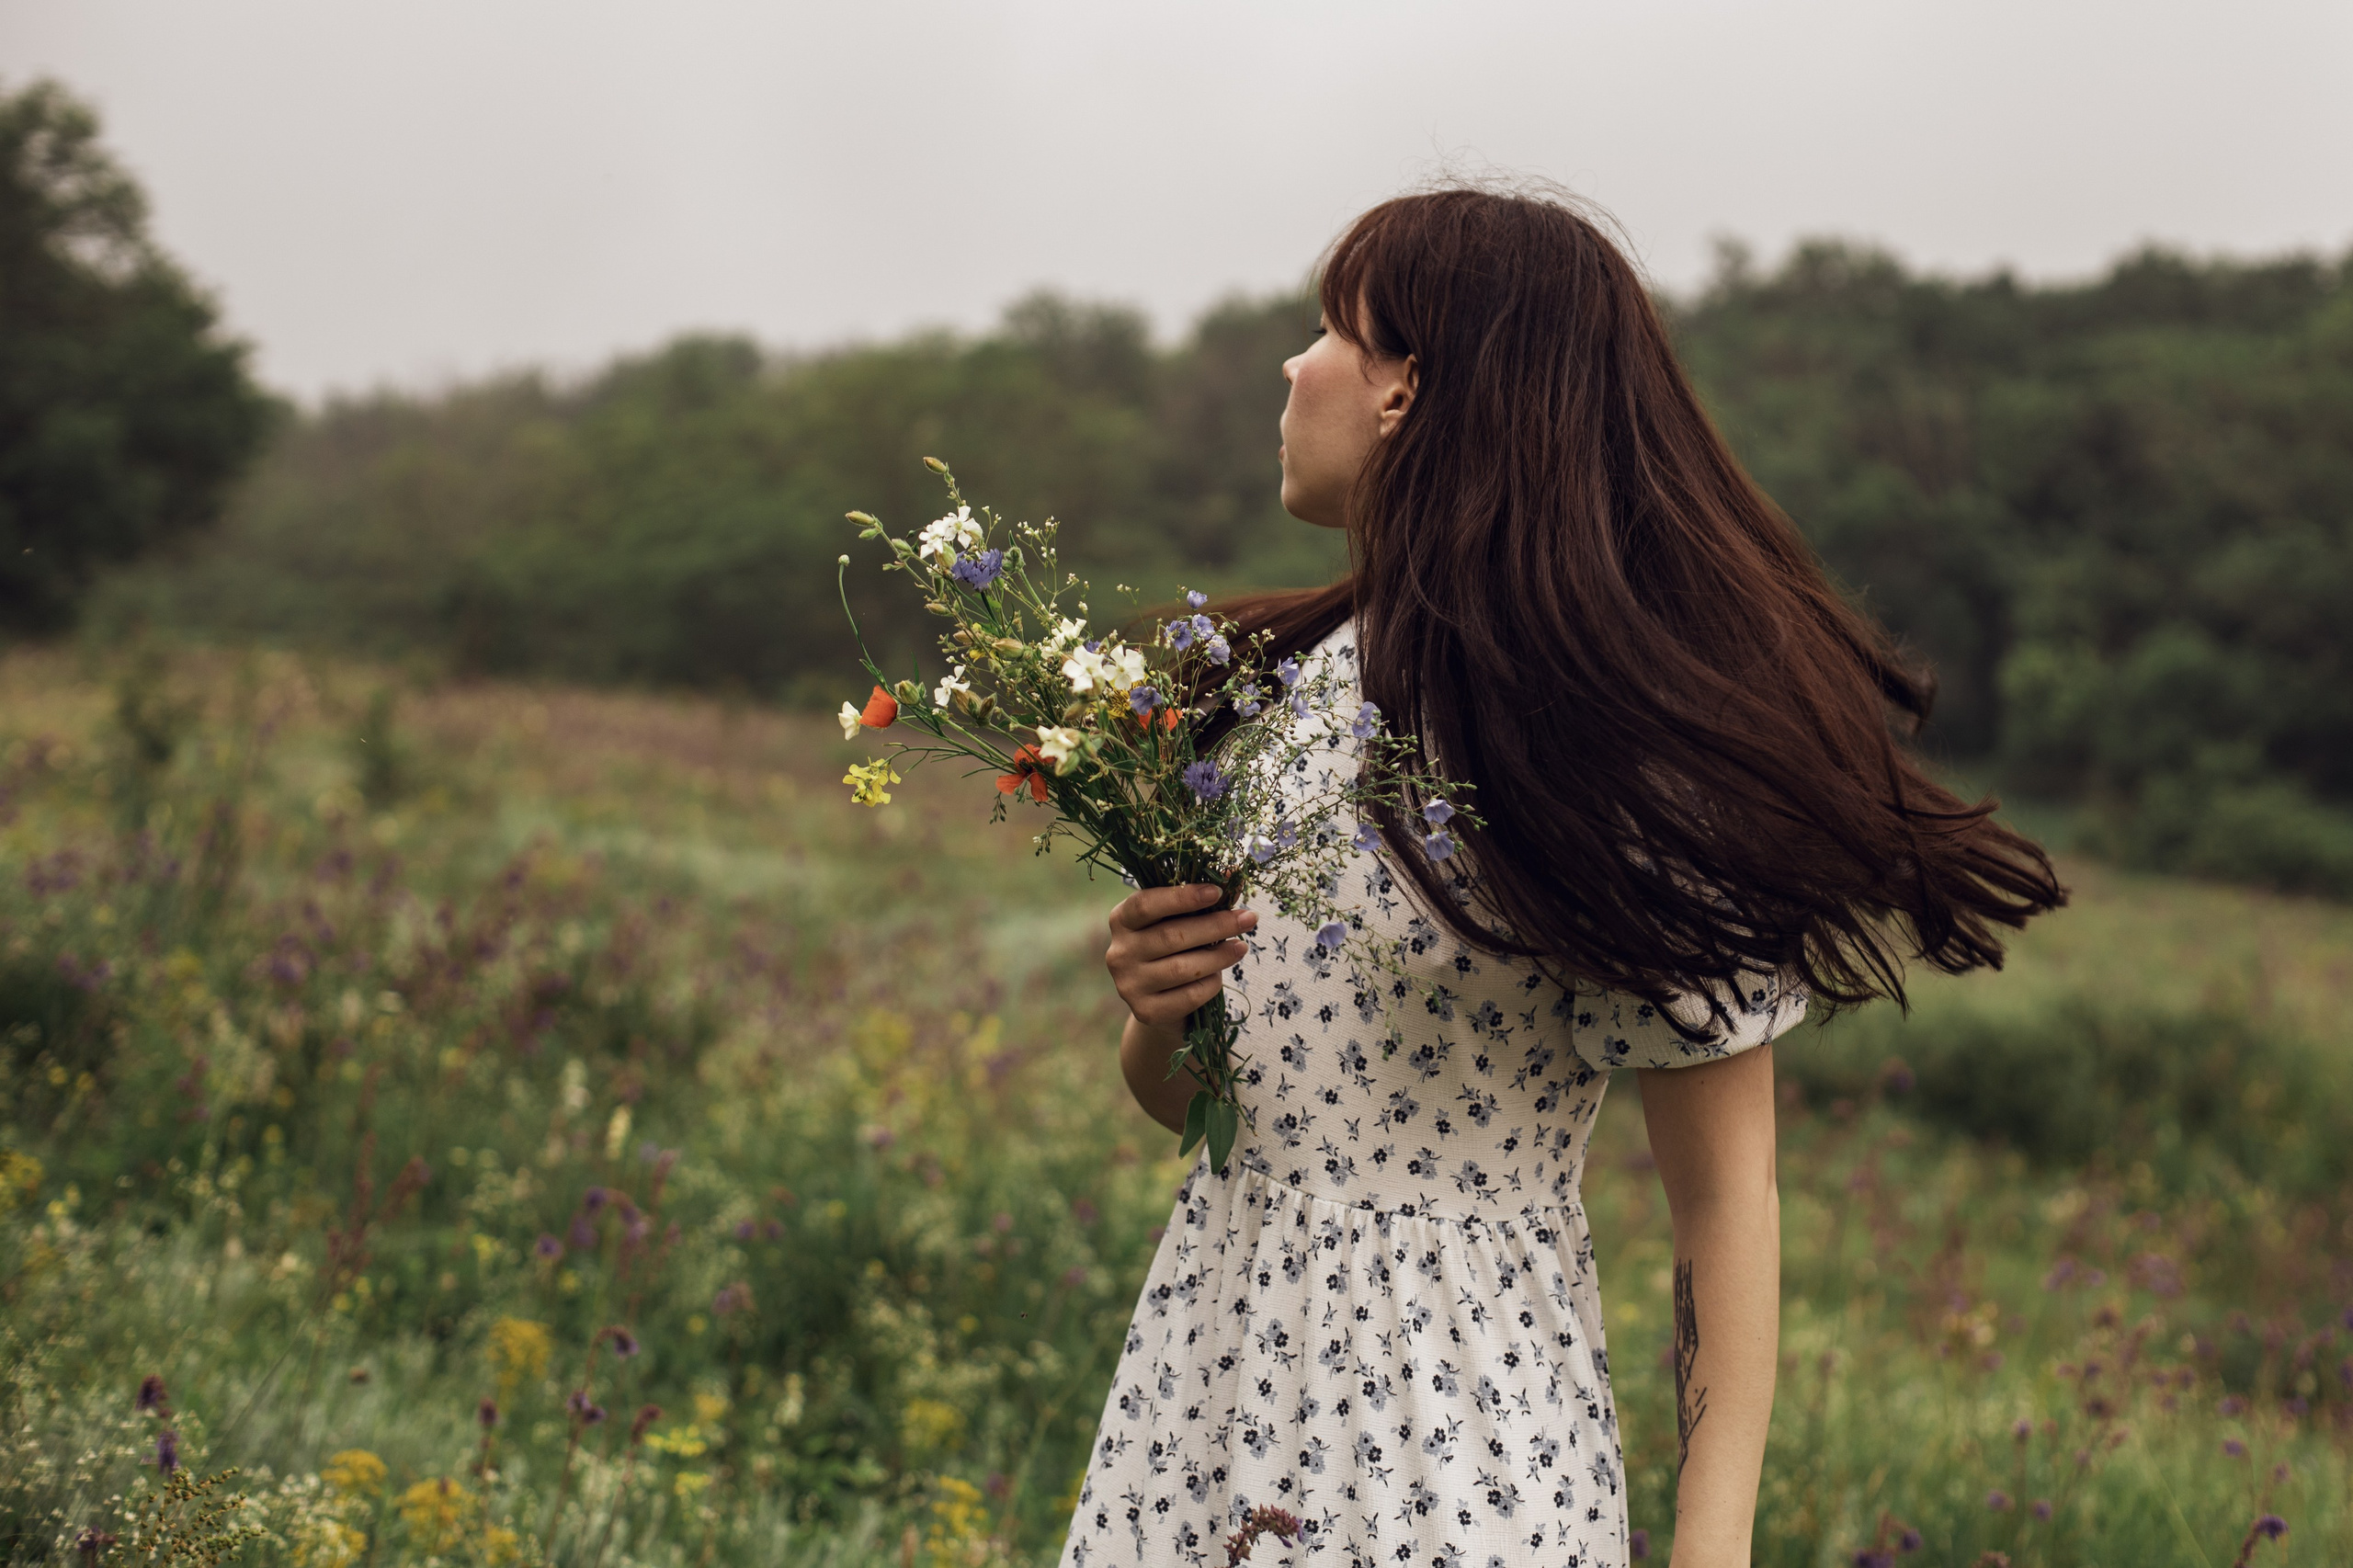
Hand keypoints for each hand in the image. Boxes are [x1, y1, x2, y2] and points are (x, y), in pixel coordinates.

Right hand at [1105, 884, 1256, 1030]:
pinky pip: (1188, 996)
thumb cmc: (1174, 949)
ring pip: (1182, 968)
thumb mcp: (1181, 920)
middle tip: (1248, 918)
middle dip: (1215, 925)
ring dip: (1219, 957)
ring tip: (1241, 948)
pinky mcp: (1145, 1012)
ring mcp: (1129, 985)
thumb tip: (1233, 876)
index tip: (1217, 892)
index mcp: (1122, 920)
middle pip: (1171, 936)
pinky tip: (1218, 976)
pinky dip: (1210, 984)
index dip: (1182, 897)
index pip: (1146, 904)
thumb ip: (1202, 899)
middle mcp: (1119, 952)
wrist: (1161, 1001)